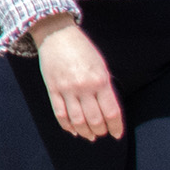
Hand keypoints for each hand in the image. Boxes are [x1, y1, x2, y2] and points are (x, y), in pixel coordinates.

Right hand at [32, 14, 123, 140]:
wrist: (57, 35)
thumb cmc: (83, 49)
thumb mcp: (101, 66)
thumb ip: (105, 88)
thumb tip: (107, 111)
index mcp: (100, 80)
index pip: (111, 112)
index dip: (115, 127)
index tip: (116, 134)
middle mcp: (84, 87)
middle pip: (95, 120)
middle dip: (100, 131)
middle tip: (101, 133)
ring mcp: (67, 89)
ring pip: (77, 120)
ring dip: (85, 132)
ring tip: (89, 135)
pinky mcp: (52, 88)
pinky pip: (60, 113)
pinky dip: (67, 125)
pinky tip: (72, 130)